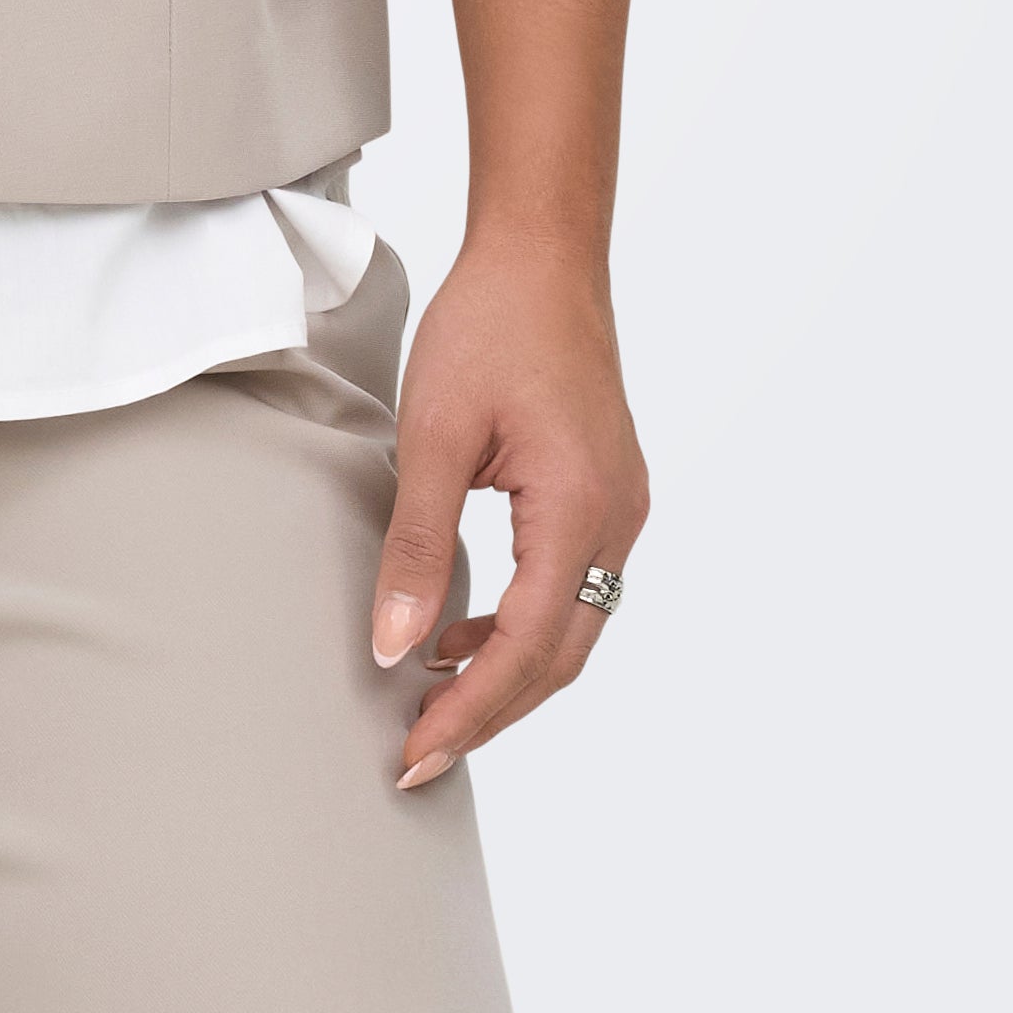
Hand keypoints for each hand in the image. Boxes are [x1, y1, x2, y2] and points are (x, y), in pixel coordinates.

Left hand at [370, 234, 647, 788]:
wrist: (545, 256)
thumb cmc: (488, 326)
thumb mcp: (432, 435)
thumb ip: (417, 545)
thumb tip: (391, 648)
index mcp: (579, 511)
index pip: (526, 649)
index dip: (470, 712)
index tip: (414, 755)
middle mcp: (616, 523)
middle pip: (558, 658)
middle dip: (489, 714)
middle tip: (416, 757)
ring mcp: (621, 511)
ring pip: (571, 631)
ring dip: (506, 675)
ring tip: (429, 705)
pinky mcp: (607, 496)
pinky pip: (571, 590)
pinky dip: (521, 626)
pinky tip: (461, 632)